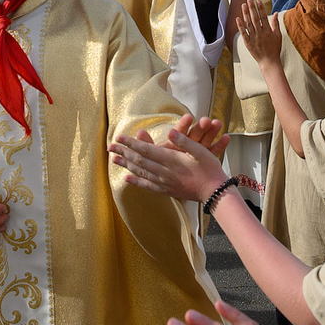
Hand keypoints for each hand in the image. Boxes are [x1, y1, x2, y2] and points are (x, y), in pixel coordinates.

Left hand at [109, 120, 229, 199]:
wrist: (215, 192)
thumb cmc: (210, 169)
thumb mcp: (201, 151)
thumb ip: (184, 141)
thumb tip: (170, 131)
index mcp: (171, 159)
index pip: (146, 150)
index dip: (131, 143)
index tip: (119, 137)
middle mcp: (164, 171)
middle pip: (139, 161)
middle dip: (123, 152)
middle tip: (110, 146)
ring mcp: (164, 182)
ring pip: (140, 172)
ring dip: (126, 165)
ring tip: (114, 160)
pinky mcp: (166, 190)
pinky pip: (147, 185)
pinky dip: (136, 181)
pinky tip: (127, 179)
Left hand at [236, 0, 280, 66]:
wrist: (269, 61)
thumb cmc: (274, 48)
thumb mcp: (278, 36)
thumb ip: (276, 24)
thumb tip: (276, 13)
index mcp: (268, 30)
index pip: (263, 16)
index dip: (260, 8)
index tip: (258, 1)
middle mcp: (260, 33)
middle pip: (255, 18)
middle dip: (251, 8)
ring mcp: (254, 38)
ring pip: (249, 24)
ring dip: (245, 14)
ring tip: (243, 5)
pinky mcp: (248, 43)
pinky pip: (243, 33)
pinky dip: (240, 26)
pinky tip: (238, 18)